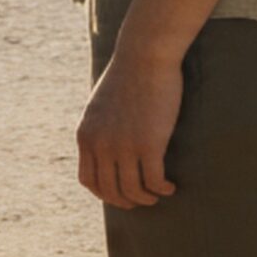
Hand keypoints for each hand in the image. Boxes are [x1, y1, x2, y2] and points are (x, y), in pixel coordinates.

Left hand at [77, 52, 182, 208]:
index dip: (104, 194)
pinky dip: (162, 189)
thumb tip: (106, 148)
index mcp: (86, 135)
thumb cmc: (128, 75)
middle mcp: (100, 144)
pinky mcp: (148, 144)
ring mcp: (123, 146)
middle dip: (126, 201)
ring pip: (132, 190)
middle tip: (142, 200)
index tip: (120, 194)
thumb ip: (99, 128)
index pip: (88, 180)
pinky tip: (170, 186)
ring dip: (146, 198)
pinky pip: (154, 181)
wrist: (145, 54)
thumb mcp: (100, 104)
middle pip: (109, 191)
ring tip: (157, 194)